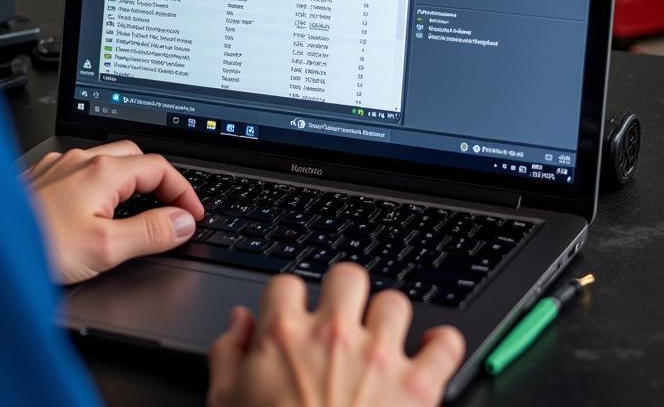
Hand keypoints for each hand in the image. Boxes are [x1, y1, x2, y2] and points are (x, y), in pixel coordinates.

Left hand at [26, 141, 204, 284]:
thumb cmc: (38, 247)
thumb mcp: (106, 248)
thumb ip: (151, 232)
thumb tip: (183, 222)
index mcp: (102, 170)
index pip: (159, 167)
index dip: (184, 191)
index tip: (193, 214)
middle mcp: (81, 160)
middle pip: (135, 156)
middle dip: (159, 179)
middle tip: (171, 209)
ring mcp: (59, 166)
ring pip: (107, 161)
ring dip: (129, 180)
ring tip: (138, 208)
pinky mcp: (42, 178)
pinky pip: (81, 171)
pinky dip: (101, 184)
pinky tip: (94, 207)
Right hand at [208, 263, 465, 406]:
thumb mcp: (224, 402)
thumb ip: (226, 353)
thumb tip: (239, 323)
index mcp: (284, 335)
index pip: (286, 283)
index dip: (288, 299)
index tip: (292, 315)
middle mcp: (333, 336)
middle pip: (347, 276)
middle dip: (345, 293)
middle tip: (342, 317)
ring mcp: (379, 358)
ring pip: (394, 302)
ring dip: (389, 320)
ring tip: (383, 339)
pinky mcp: (418, 388)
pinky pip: (445, 345)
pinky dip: (443, 346)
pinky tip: (432, 351)